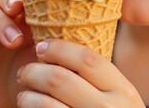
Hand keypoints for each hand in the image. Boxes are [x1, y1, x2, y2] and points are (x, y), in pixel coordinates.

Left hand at [16, 39, 144, 107]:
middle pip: (60, 79)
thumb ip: (102, 78)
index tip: (42, 46)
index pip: (87, 59)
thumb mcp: (121, 98)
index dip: (60, 48)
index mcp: (123, 90)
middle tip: (25, 70)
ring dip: (27, 95)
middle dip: (34, 70)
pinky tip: (29, 107)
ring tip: (24, 92)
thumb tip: (62, 50)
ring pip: (45, 103)